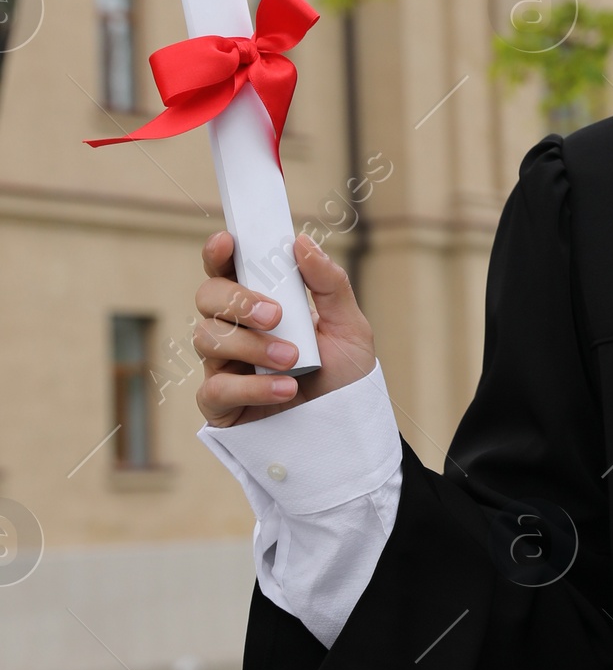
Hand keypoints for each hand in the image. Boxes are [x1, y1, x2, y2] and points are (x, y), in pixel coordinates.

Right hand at [195, 232, 375, 426]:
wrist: (347, 428)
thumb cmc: (344, 375)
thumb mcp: (349, 326)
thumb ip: (329, 284)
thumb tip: (302, 241)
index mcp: (260, 304)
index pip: (227, 270)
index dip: (218, 253)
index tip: (227, 242)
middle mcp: (235, 330)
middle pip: (207, 297)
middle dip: (238, 301)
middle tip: (276, 316)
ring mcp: (224, 366)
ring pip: (208, 338)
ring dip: (252, 346)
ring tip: (294, 360)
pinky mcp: (221, 404)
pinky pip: (216, 387)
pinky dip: (252, 386)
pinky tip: (285, 389)